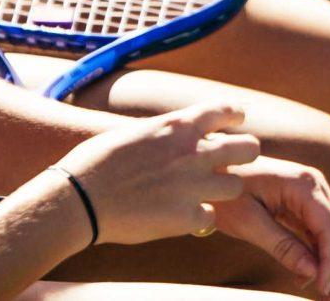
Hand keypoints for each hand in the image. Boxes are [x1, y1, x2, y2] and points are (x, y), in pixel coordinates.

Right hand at [53, 104, 257, 246]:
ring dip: (222, 190)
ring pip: (236, 185)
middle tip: (230, 163)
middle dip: (243, 154)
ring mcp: (194, 185)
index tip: (234, 123)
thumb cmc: (97, 161)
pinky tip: (183, 218)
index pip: (226, 111)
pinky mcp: (187, 217)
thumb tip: (174, 134)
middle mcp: (194, 152)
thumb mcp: (135, 132)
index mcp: (179, 125)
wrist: (81, 197)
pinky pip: (210, 218)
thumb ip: (164, 133)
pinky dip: (199, 219)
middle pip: (248, 147)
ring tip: (205, 194)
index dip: (234, 117)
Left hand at [213, 155, 329, 300]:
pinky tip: (308, 276)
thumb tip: (313, 272)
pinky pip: (321, 231)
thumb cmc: (226, 194)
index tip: (323, 290)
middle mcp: (315, 185)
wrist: (211, 170)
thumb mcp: (249, 222)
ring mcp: (312, 193)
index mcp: (304, 185)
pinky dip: (320, 255)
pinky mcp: (305, 203)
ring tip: (325, 294)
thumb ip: (283, 246)